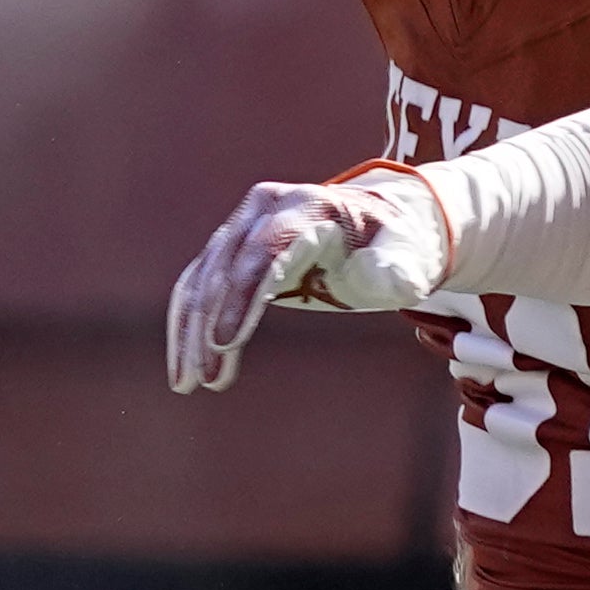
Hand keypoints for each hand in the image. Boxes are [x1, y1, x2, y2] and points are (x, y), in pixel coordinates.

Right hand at [165, 171, 451, 392]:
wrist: (374, 226)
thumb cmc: (392, 246)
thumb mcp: (406, 257)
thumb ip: (396, 270)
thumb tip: (389, 280)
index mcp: (308, 207)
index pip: (266, 250)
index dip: (242, 296)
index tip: (224, 343)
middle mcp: (266, 209)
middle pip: (226, 268)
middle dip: (209, 325)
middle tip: (207, 379)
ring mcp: (243, 227)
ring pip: (202, 279)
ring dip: (189, 333)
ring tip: (188, 382)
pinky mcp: (231, 250)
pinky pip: (198, 287)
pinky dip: (187, 326)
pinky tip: (183, 366)